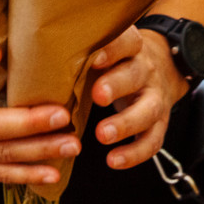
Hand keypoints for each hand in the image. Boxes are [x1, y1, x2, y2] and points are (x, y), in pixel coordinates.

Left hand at [86, 27, 190, 170]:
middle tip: (98, 96)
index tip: (94, 58)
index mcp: (130, 49)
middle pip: (135, 75)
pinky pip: (152, 140)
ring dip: (126, 124)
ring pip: (148, 110)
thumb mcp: (106, 50)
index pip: (127, 42)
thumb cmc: (117, 61)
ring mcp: (155, 97)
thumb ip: (83, 53)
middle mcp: (145, 70)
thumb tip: (40, 58)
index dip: (113, 49)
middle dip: (117, 85)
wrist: (163, 67)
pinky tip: (114, 161)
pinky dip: (135, 153)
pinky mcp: (159, 122)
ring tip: (103, 135)